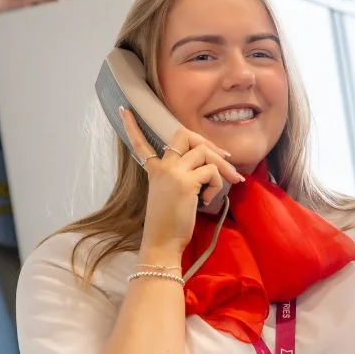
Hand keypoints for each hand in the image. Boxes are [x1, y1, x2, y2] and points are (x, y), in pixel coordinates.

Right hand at [120, 108, 243, 255]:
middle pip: (184, 134)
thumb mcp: (172, 194)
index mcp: (154, 170)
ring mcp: (173, 172)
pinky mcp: (186, 182)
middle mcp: (162, 167)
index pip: (141, 143)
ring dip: (222, 166)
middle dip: (208, 142)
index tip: (124, 110)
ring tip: (230, 182)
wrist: (162, 242)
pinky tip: (207, 200)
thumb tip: (209, 167)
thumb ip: (183, 177)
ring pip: (204, 151)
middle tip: (225, 157)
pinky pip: (211, 171)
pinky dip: (218, 184)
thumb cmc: (169, 224)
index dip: (132, 127)